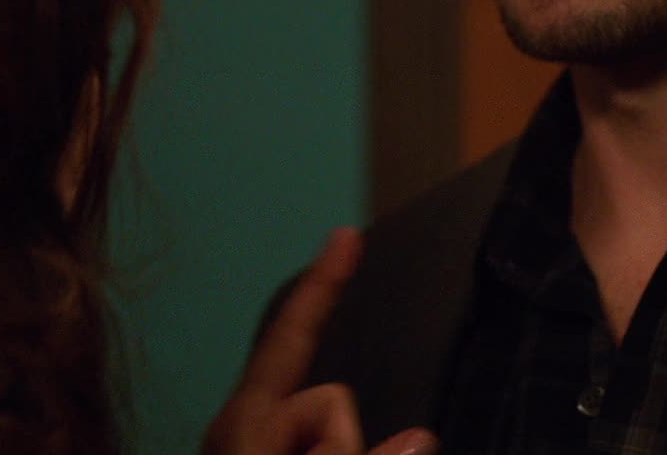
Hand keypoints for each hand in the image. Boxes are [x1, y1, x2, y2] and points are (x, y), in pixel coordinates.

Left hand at [201, 228, 437, 454]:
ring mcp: (252, 445)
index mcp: (247, 420)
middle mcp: (245, 424)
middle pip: (333, 395)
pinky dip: (332, 447)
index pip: (293, 333)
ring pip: (336, 425)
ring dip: (340, 449)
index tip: (347, 234)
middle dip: (346, 436)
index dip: (325, 283)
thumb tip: (421, 438)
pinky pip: (321, 440)